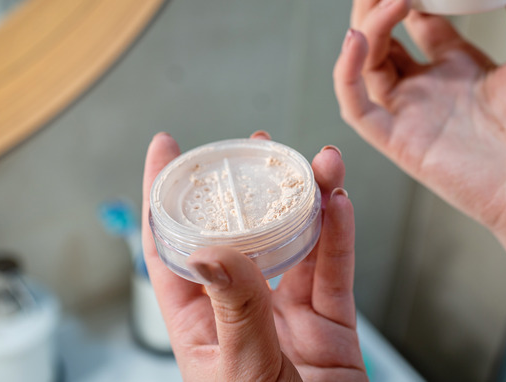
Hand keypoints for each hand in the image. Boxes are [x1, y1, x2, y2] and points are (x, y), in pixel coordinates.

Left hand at [142, 131, 366, 380]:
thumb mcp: (241, 373)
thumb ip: (234, 310)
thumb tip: (212, 249)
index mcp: (201, 326)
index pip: (173, 250)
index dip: (165, 197)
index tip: (166, 150)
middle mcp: (243, 313)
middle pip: (243, 236)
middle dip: (249, 187)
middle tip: (259, 146)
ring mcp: (289, 318)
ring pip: (298, 245)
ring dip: (308, 201)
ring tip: (318, 164)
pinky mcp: (332, 327)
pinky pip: (336, 273)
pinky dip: (341, 237)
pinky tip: (340, 205)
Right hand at [333, 0, 505, 246]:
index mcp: (459, 68)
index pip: (419, 18)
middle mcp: (429, 88)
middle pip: (385, 35)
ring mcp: (411, 114)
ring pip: (365, 62)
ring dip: (367, 23)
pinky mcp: (398, 141)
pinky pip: (356, 105)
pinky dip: (347, 72)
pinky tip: (359, 37)